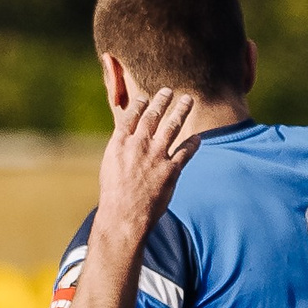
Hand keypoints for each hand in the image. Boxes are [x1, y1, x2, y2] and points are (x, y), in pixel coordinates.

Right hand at [93, 86, 196, 237]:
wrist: (124, 216)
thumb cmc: (114, 195)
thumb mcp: (109, 167)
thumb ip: (120, 149)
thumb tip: (126, 139)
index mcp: (120, 143)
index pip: (132, 115)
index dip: (140, 104)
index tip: (146, 97)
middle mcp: (139, 144)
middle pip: (153, 115)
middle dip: (162, 100)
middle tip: (169, 91)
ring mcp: (156, 156)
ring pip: (172, 126)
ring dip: (181, 110)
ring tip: (188, 100)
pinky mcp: (171, 170)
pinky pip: (186, 151)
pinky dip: (193, 143)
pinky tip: (198, 137)